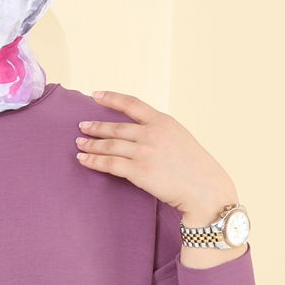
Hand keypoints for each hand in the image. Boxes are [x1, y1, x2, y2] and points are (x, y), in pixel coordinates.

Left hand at [75, 90, 238, 217]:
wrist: (205, 189)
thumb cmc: (195, 168)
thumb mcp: (180, 138)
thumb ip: (160, 132)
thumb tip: (140, 131)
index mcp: (164, 121)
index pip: (132, 103)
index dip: (111, 98)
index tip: (95, 95)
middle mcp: (152, 133)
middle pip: (116, 127)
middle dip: (96, 127)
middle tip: (82, 126)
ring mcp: (145, 152)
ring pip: (110, 145)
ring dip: (91, 144)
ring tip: (79, 144)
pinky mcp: (139, 171)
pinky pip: (109, 164)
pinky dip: (93, 161)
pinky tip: (83, 160)